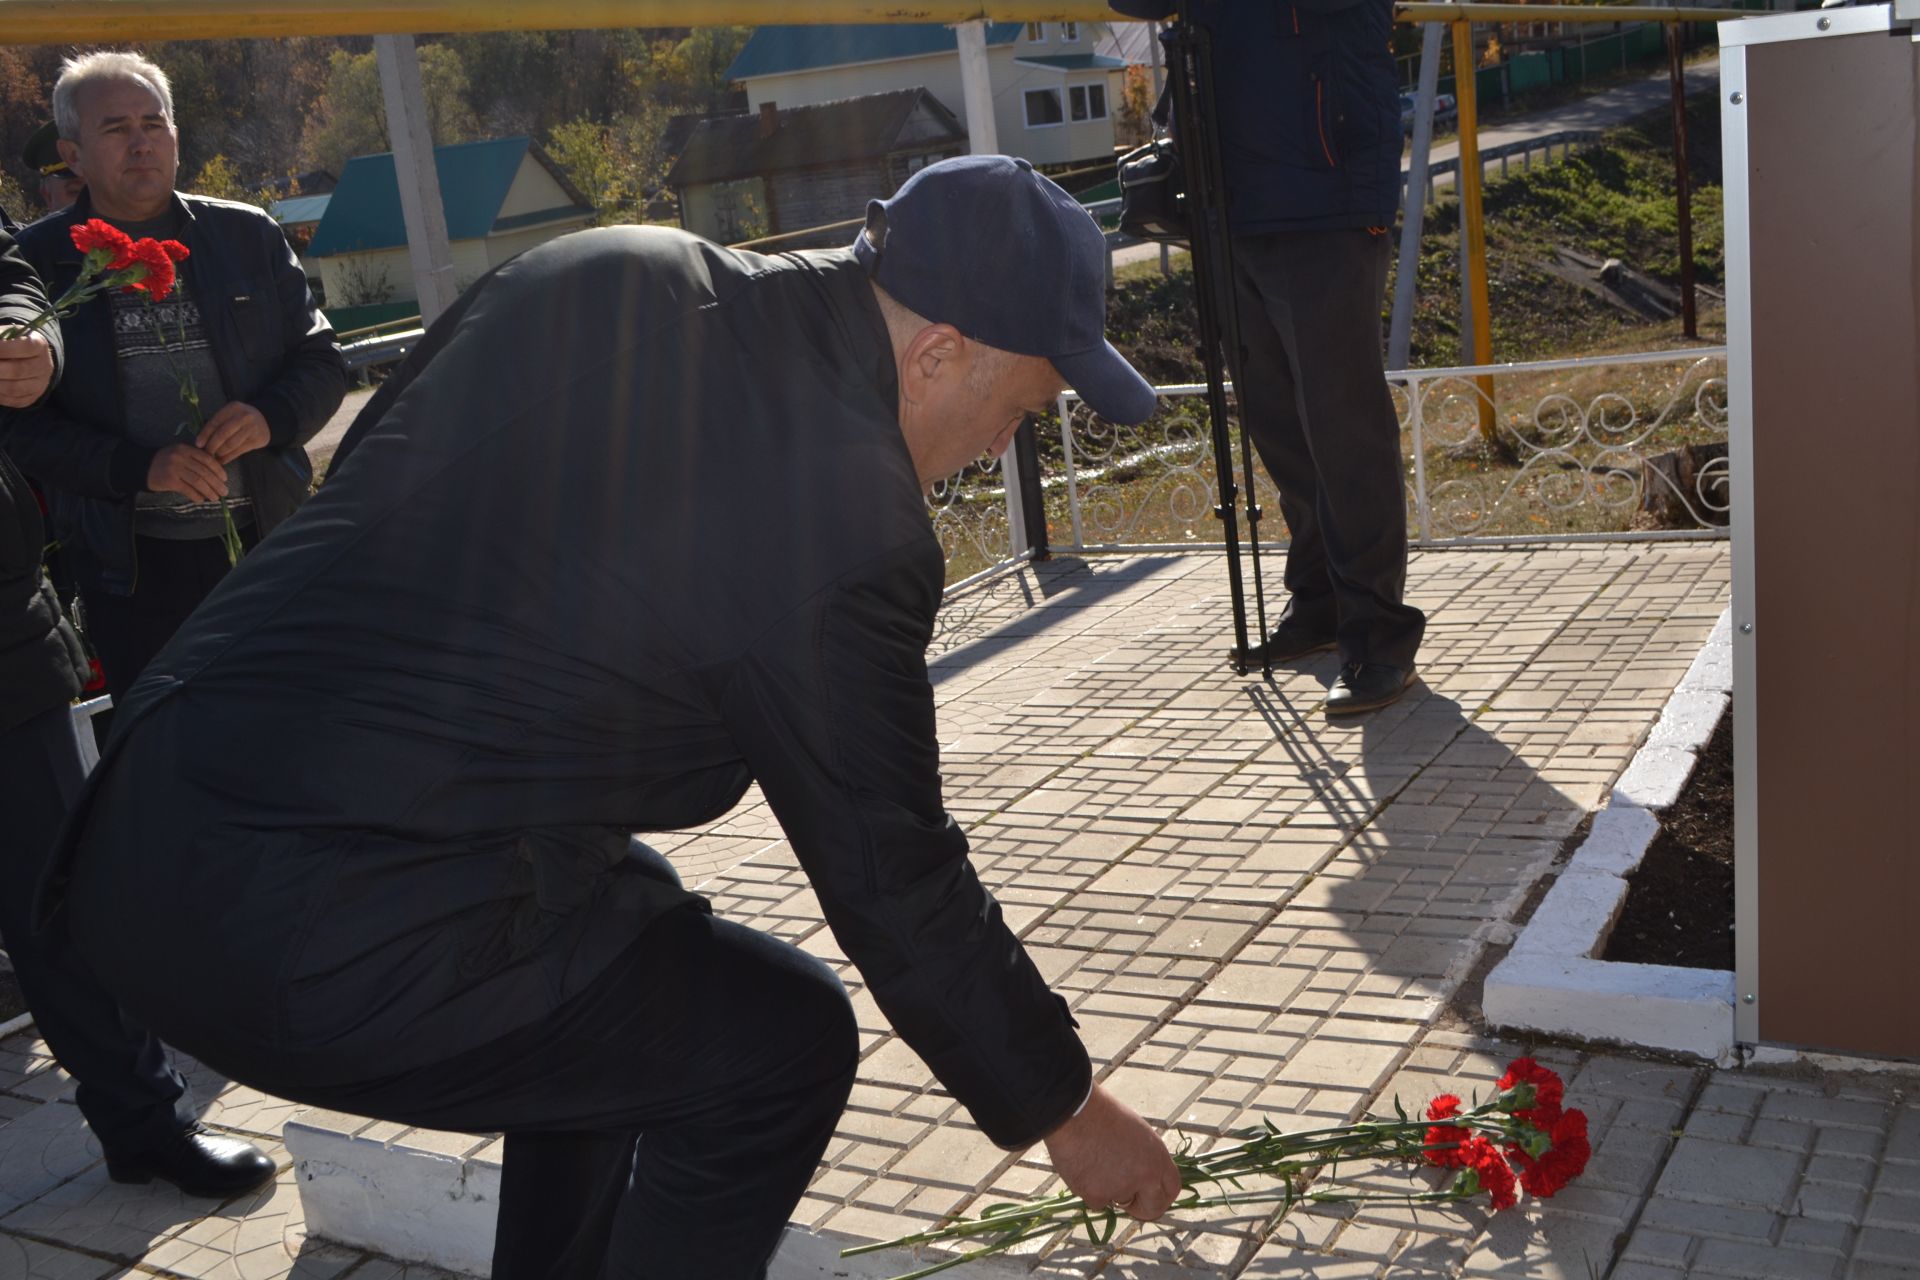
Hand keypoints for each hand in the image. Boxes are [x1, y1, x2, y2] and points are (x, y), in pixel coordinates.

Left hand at [0, 332, 54, 408]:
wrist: (30, 358)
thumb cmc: (11, 343)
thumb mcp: (6, 335)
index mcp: (39, 345)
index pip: (25, 347)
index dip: (3, 348)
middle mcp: (44, 365)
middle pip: (18, 370)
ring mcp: (40, 383)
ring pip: (14, 388)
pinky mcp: (32, 397)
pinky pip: (13, 400)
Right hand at [148, 443, 228, 502]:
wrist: (142, 467)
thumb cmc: (166, 462)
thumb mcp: (180, 455)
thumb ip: (195, 460)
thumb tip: (216, 475)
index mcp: (185, 449)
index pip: (206, 459)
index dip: (218, 470)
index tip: (225, 479)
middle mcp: (180, 457)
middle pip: (204, 471)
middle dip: (216, 483)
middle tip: (224, 492)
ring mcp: (174, 468)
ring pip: (198, 481)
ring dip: (209, 491)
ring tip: (215, 498)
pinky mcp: (169, 480)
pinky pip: (187, 489)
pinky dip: (196, 496)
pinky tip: (201, 500)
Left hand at [195, 400, 270, 463]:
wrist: (265, 419)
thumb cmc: (240, 418)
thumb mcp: (230, 414)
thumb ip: (217, 424)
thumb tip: (201, 442)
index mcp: (233, 408)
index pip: (215, 422)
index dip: (205, 434)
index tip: (198, 444)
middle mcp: (244, 417)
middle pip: (223, 434)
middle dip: (212, 445)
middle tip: (206, 453)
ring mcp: (252, 428)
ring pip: (231, 444)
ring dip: (220, 453)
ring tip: (214, 457)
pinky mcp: (258, 440)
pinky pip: (239, 451)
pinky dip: (229, 457)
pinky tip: (222, 460)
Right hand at [1043, 1084, 1181, 1221]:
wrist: (1073, 1113)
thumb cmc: (1102, 1114)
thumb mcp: (1136, 1133)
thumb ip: (1143, 1158)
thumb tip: (1140, 1176)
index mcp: (1157, 1157)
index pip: (1172, 1188)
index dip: (1161, 1196)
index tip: (1151, 1197)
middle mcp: (1145, 1176)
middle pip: (1153, 1208)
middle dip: (1140, 1208)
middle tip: (1127, 1203)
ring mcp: (1121, 1188)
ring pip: (1117, 1201)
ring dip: (1108, 1190)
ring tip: (1093, 1161)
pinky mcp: (1097, 1195)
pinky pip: (1095, 1201)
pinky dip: (1088, 1190)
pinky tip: (1082, 1166)